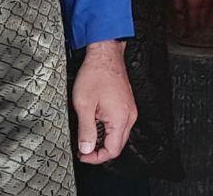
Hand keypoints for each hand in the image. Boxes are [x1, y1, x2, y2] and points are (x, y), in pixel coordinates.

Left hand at [72, 40, 136, 164]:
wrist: (105, 54)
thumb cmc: (96, 74)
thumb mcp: (84, 105)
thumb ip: (86, 130)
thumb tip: (86, 149)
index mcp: (120, 119)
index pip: (112, 150)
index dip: (96, 158)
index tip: (83, 155)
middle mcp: (129, 116)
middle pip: (117, 145)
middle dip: (99, 151)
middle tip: (83, 148)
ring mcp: (129, 109)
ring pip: (118, 135)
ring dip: (103, 139)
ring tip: (86, 134)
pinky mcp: (126, 104)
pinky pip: (119, 124)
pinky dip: (107, 129)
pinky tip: (95, 122)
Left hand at [170, 0, 212, 36]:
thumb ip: (178, 6)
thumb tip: (179, 18)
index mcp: (195, 4)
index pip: (194, 25)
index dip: (188, 32)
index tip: (185, 34)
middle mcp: (206, 2)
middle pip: (203, 21)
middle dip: (196, 28)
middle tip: (190, 31)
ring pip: (208, 13)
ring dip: (202, 19)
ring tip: (196, 22)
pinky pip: (211, 5)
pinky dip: (206, 10)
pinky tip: (202, 10)